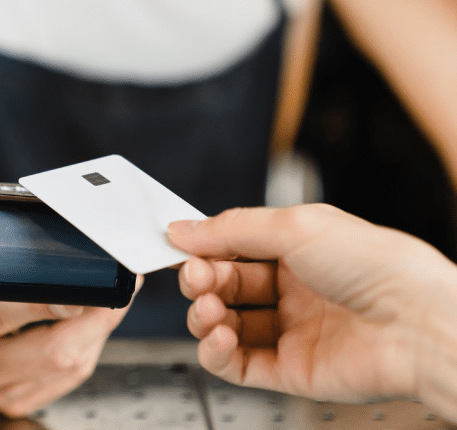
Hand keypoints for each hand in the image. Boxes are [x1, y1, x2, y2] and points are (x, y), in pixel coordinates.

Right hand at [0, 208, 135, 416]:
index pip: (4, 316)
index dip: (49, 303)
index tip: (86, 286)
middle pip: (52, 352)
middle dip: (97, 317)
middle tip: (123, 283)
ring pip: (67, 367)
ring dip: (99, 331)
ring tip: (115, 295)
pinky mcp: (13, 398)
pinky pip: (66, 379)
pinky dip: (88, 348)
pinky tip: (92, 322)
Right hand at [167, 204, 456, 417]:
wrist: (418, 322)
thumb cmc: (377, 266)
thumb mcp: (296, 226)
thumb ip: (232, 228)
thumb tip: (182, 229)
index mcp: (297, 251)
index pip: (233, 249)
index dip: (204, 249)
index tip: (178, 246)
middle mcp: (293, 291)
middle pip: (225, 286)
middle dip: (202, 282)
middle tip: (195, 279)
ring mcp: (291, 331)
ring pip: (224, 325)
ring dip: (204, 316)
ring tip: (210, 309)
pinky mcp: (289, 370)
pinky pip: (236, 364)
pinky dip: (215, 352)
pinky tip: (216, 336)